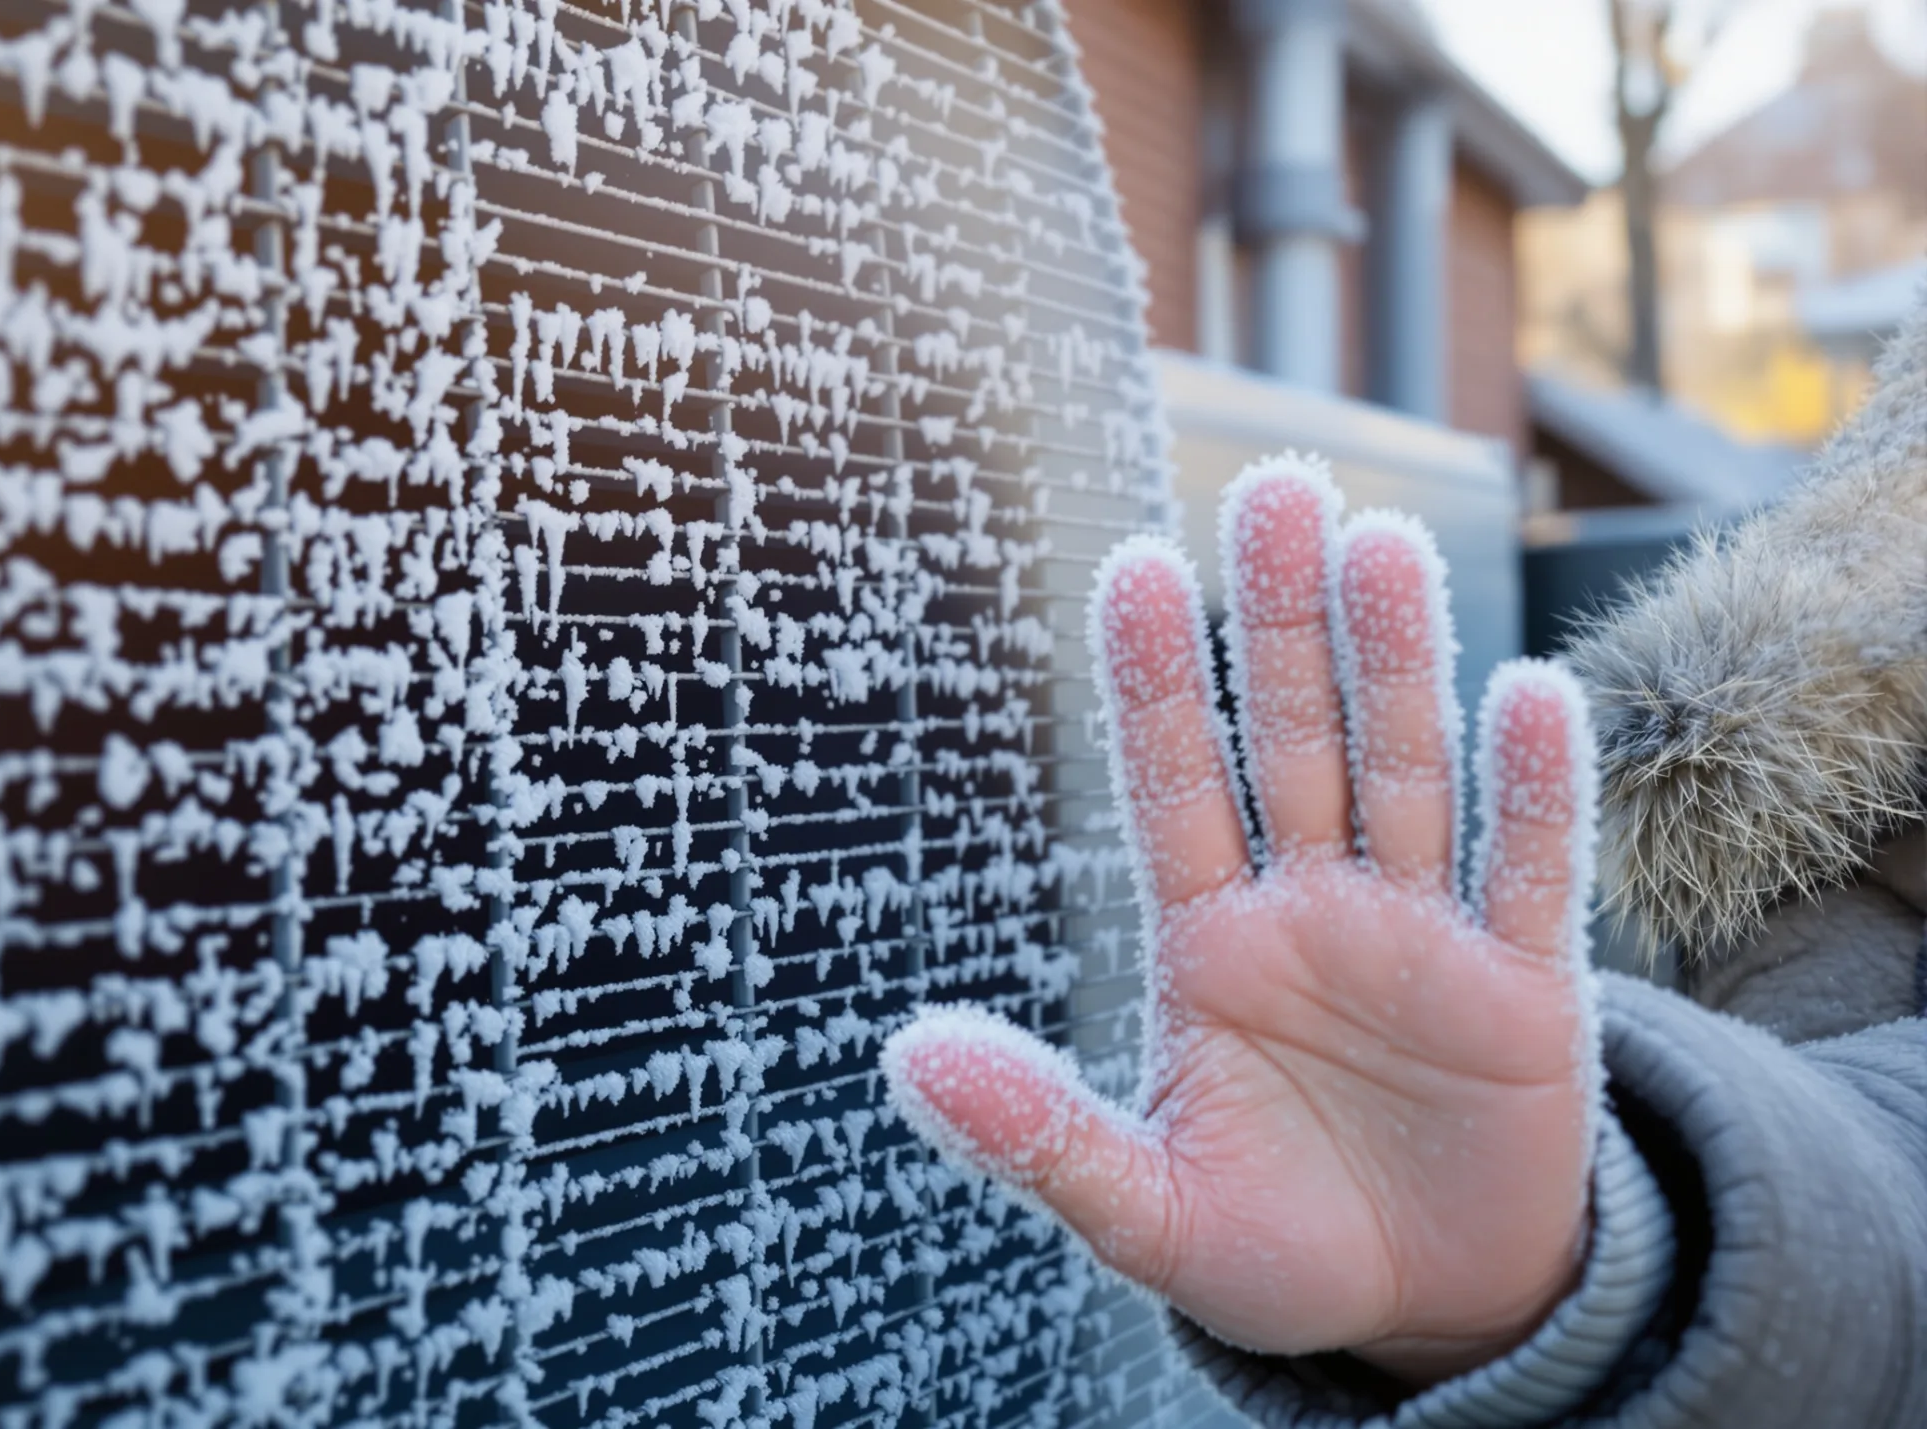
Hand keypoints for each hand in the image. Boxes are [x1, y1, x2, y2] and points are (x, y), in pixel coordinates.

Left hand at [884, 459, 1600, 1382]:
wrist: (1433, 1312)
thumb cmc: (1276, 1249)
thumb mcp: (1144, 1211)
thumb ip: (1038, 1133)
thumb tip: (904, 1056)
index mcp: (1208, 946)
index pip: (1174, 784)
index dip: (1159, 678)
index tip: (1132, 565)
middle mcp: (1311, 911)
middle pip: (1294, 738)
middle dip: (1282, 619)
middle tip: (1277, 486)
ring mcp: (1421, 936)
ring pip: (1407, 770)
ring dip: (1399, 661)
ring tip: (1383, 541)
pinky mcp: (1526, 989)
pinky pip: (1533, 872)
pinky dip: (1536, 789)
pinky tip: (1532, 692)